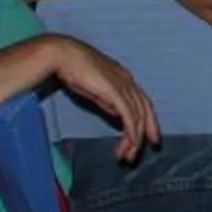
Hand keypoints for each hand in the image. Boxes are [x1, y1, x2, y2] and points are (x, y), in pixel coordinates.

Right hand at [46, 36, 158, 159]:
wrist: (62, 55)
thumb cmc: (74, 70)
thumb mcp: (97, 90)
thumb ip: (109, 101)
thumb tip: (118, 115)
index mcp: (124, 79)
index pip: (143, 102)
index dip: (148, 121)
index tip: (149, 138)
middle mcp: (128, 81)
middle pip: (145, 110)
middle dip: (145, 134)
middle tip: (136, 154)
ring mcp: (123, 85)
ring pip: (138, 116)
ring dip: (134, 139)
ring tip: (126, 156)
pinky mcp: (115, 91)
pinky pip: (129, 115)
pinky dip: (132, 131)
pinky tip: (130, 143)